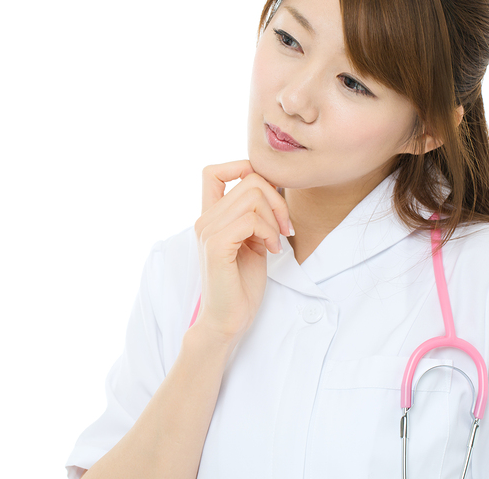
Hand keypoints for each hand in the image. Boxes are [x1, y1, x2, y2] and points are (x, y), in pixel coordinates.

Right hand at [192, 160, 291, 344]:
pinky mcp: (215, 246)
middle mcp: (204, 219)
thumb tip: (273, 186)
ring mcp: (207, 231)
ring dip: (274, 218)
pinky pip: (251, 220)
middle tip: (284, 227)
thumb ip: (254, 214)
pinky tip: (271, 250)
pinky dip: (269, 232)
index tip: (268, 196)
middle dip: (277, 200)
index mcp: (210, 216)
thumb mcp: (252, 239)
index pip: (214, 171)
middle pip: (249, 179)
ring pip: (253, 196)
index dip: (244, 169)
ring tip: (276, 241)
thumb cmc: (241, 283)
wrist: (229, 319)